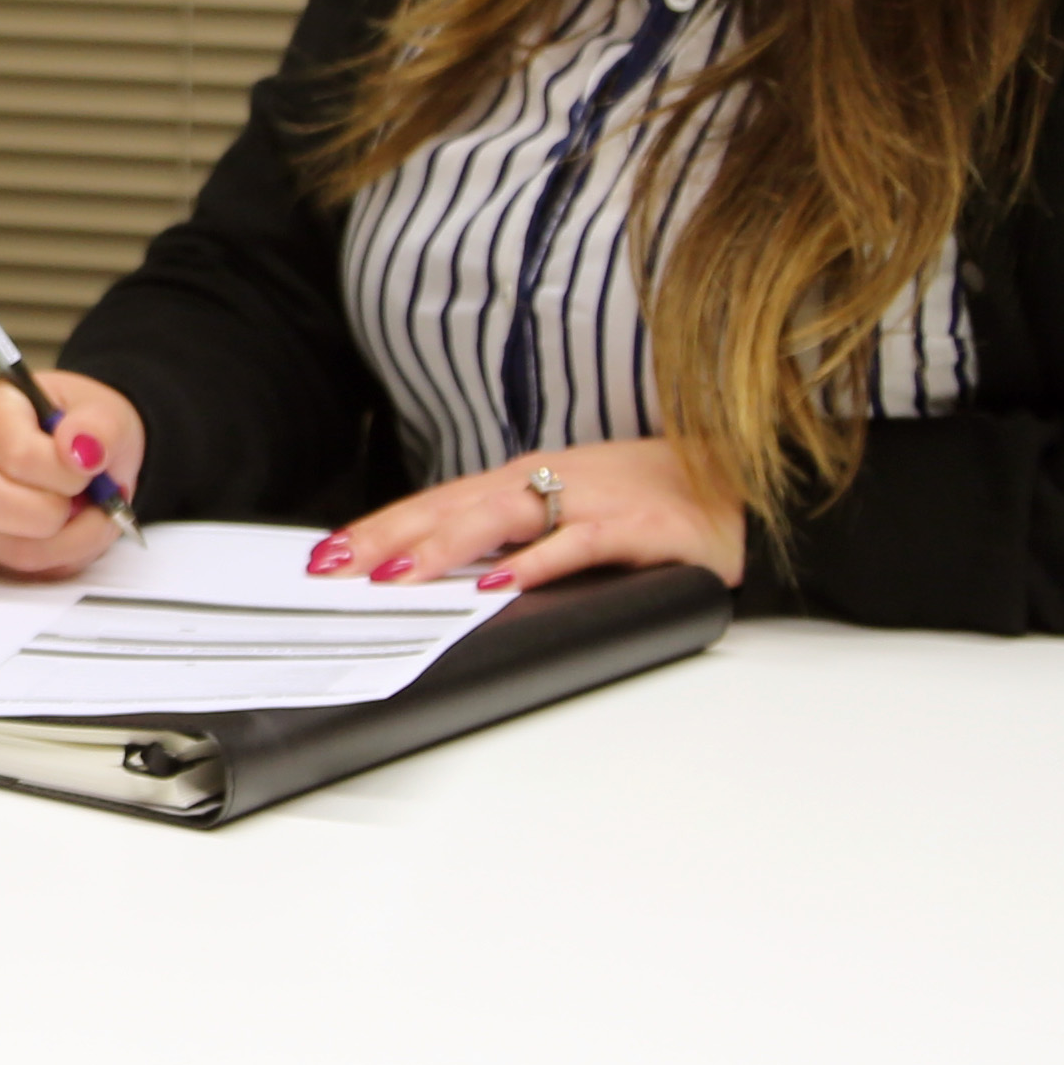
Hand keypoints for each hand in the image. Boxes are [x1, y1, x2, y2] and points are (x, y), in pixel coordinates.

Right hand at [0, 368, 144, 578]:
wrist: (78, 453)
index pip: (14, 454)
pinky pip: (21, 570)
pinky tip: (76, 531)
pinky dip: (64, 558)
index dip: (63, 472)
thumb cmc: (80, 427)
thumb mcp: (105, 411)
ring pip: (8, 547)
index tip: (89, 468)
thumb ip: (100, 426)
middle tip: (82, 497)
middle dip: (51, 512)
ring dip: (69, 542)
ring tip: (94, 516)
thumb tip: (82, 448)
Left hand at [316, 436, 746, 592]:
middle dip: (388, 539)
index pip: (436, 503)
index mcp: (523, 481)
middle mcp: (547, 482)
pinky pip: (578, 544)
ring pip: (501, 520)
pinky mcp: (635, 525)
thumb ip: (510, 536)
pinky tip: (503, 583)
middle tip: (336, 568)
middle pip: (451, 508)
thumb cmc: (646, 497)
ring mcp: (590, 500)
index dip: (379, 527)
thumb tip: (443, 573)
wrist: (737, 483)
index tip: (327, 555)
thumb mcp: (566, 509)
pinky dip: (539, 563)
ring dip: (444, 549)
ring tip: (398, 578)